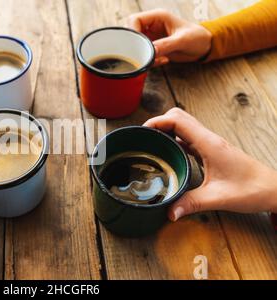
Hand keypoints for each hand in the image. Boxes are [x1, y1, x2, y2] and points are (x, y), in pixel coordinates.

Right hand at [128, 9, 211, 65]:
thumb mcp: (183, 40)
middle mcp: (152, 26)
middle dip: (137, 47)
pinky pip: (144, 55)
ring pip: (136, 47)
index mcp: (158, 17)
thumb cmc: (197, 37)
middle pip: (131, 34)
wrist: (204, 47)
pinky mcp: (153, 49)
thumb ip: (166, 44)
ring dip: (144, 56)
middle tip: (146, 55)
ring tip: (158, 59)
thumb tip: (151, 51)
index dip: (132, 31)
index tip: (136, 45)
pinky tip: (163, 61)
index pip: (134, 20)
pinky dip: (150, 61)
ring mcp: (151, 38)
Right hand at [144, 108, 276, 220]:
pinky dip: (175, 140)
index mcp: (208, 144)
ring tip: (151, 143)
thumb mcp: (218, 198)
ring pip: (184, 125)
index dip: (157, 121)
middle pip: (178, 116)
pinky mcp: (211, 151)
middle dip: (158, 122)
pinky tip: (168, 154)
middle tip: (143, 137)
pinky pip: (188, 138)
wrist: (273, 189)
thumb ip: (191, 203)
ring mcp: (210, 144)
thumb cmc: (252, 189)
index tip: (142, 131)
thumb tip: (169, 212)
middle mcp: (208, 139)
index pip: (177, 120)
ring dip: (166, 129)